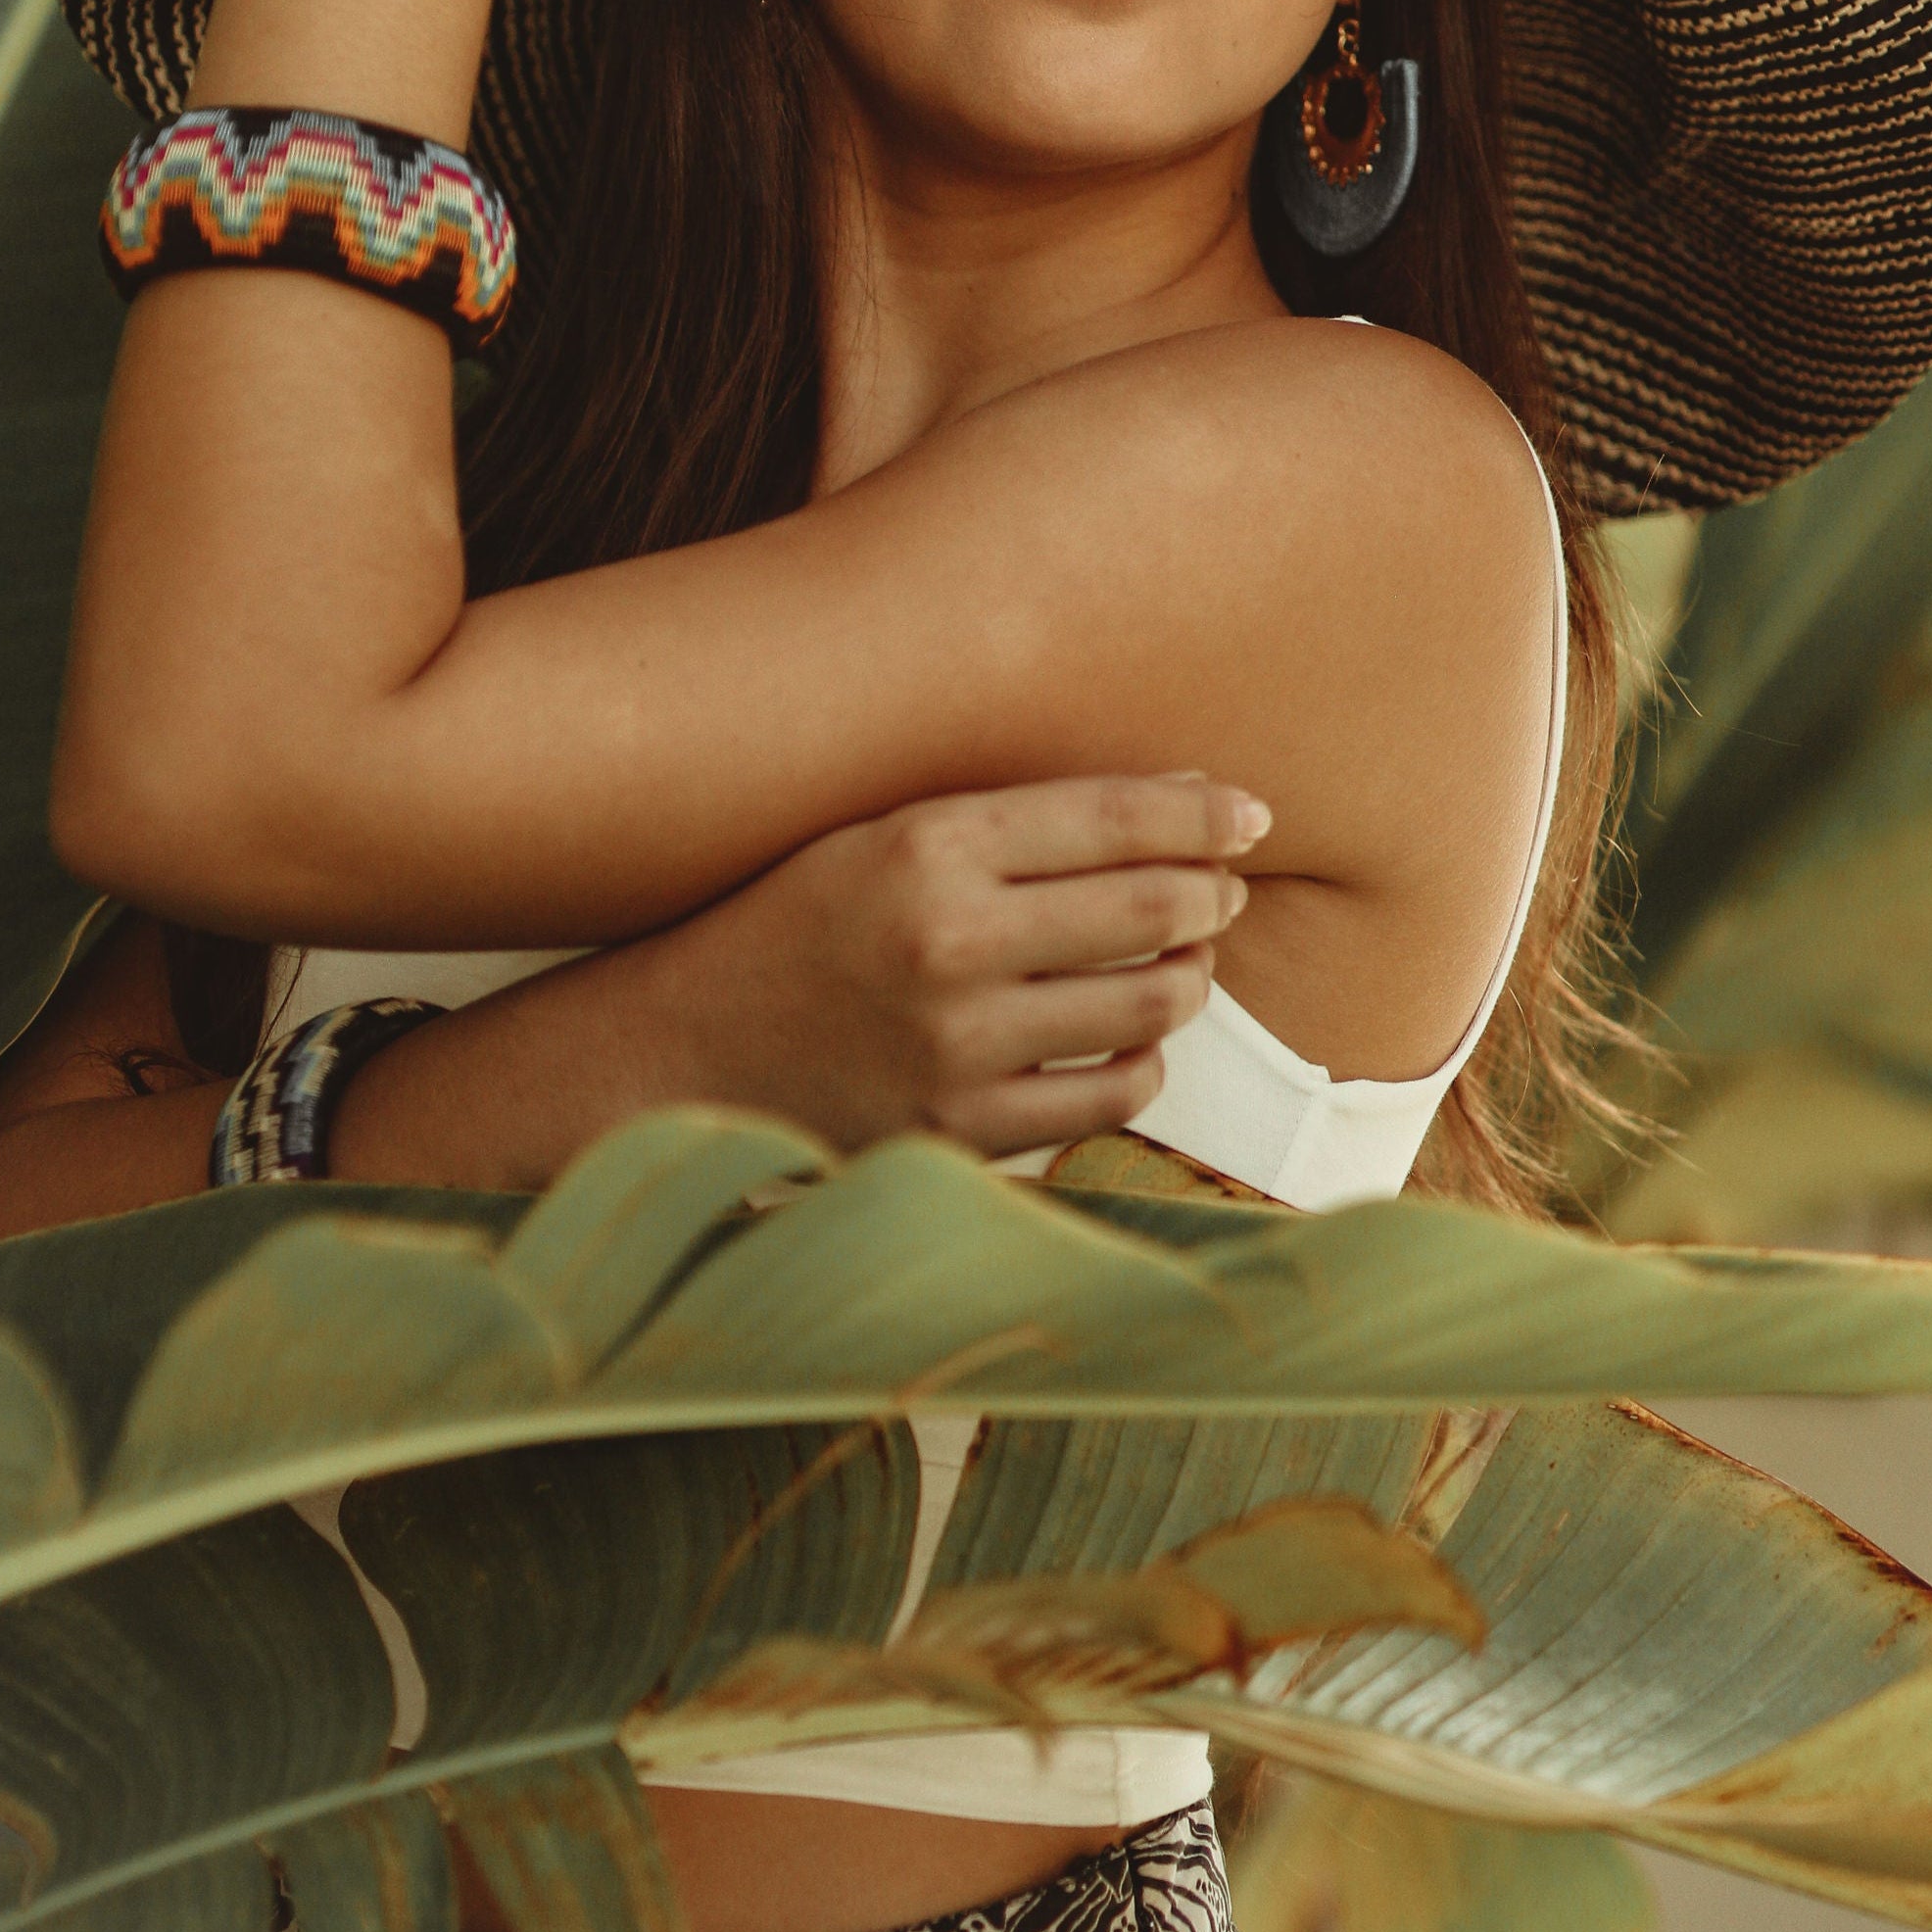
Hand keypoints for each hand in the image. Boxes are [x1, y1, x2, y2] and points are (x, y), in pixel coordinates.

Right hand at [613, 774, 1270, 1155]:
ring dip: (1187, 977)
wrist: (681, 1052)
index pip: (1116, 818)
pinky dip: (1142, 1062)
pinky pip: (1112, 1096)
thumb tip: (1189, 803)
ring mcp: (957, 1045)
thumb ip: (1022, 820)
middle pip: (1154, 908)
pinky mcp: (961, 1128)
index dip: (1205, 814)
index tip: (1250, 816)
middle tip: (1220, 891)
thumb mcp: (883, 836)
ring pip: (1151, 1004)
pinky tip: (1125, 1039)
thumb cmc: (795, 923)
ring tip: (1177, 960)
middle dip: (1211, 894)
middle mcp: (947, 941)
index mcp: (924, 845)